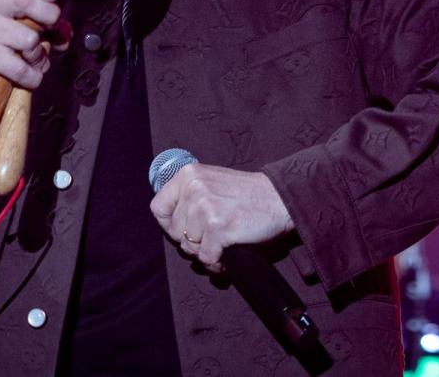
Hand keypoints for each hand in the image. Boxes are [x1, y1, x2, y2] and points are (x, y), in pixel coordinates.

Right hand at [0, 0, 71, 117]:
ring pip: (29, 39)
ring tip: (32, 61)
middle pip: (25, 1)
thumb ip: (43, 26)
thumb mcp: (17, 28)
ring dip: (39, 55)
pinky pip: (20, 67)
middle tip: (51, 31)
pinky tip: (28, 77)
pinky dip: (32, 77)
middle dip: (49, 17)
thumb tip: (65, 36)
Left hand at [149, 163, 294, 271]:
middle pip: (174, 232)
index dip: (168, 225)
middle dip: (192, 241)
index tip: (183, 230)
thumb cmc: (248, 194)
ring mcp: (205, 207)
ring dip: (206, 253)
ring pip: (189, 247)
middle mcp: (194, 188)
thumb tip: (167, 221)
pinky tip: (227, 257)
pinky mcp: (219, 227)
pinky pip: (206, 258)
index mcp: (188, 175)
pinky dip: (216, 264)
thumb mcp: (211, 181)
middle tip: (212, 238)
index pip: (158, 208)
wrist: (280, 198)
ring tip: (221, 245)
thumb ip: (189, 194)